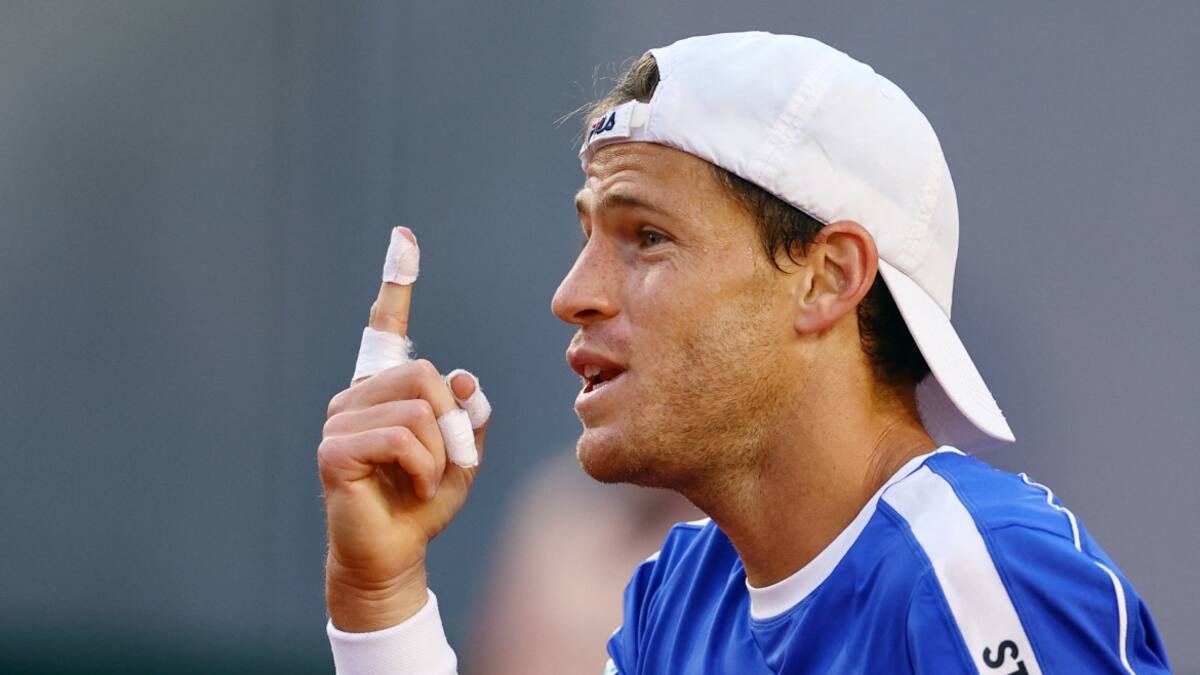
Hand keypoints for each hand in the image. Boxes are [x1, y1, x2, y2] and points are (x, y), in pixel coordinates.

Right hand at [318, 227, 487, 630]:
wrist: (394, 554)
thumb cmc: (423, 504)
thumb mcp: (461, 456)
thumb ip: (467, 418)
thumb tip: (464, 380)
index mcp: (383, 393)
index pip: (385, 330)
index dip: (395, 284)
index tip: (403, 238)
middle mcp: (355, 399)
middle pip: (424, 374)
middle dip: (452, 422)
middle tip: (449, 461)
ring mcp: (339, 422)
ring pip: (418, 408)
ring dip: (441, 452)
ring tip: (427, 480)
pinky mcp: (334, 450)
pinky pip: (402, 436)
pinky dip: (426, 466)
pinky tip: (417, 489)